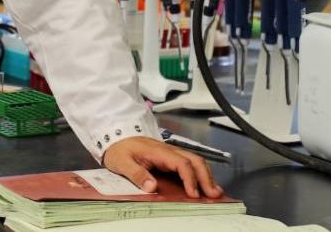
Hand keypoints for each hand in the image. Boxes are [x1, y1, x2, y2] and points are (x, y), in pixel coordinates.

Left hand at [101, 136, 222, 198]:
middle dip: (206, 177)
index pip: (181, 163)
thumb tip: (152, 186)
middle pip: (195, 160)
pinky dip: (199, 174)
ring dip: (206, 175)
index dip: (190, 178)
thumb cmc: (119, 149)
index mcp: (159, 151)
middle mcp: (169, 151)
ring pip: (195, 161)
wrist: (116, 137)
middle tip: (213, 194)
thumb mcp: (122, 162)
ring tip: (214, 191)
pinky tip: (202, 185)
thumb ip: (136, 174)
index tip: (193, 193)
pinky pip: (188, 164)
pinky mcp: (169, 158)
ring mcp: (170, 154)